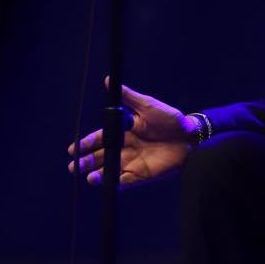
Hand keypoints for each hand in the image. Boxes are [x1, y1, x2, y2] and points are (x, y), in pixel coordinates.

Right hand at [68, 81, 197, 187]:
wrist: (190, 137)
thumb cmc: (170, 119)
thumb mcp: (148, 105)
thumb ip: (128, 97)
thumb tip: (107, 81)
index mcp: (125, 131)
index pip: (102, 137)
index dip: (87, 143)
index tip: (74, 148)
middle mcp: (126, 147)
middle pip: (102, 155)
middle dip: (87, 161)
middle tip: (73, 166)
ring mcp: (133, 162)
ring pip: (109, 169)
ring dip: (98, 173)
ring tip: (88, 176)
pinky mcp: (142, 174)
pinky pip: (124, 181)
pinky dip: (113, 182)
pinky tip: (104, 183)